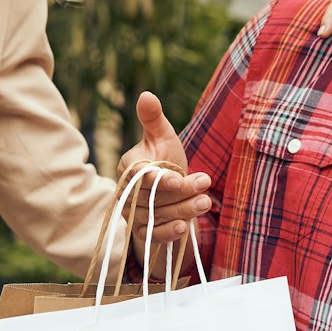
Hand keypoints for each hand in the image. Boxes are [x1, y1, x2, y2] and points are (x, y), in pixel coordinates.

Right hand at [117, 92, 210, 253]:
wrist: (172, 189)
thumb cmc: (166, 157)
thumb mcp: (163, 136)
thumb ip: (153, 118)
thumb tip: (146, 94)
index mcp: (128, 166)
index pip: (138, 175)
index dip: (158, 179)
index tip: (178, 179)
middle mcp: (126, 192)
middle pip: (152, 197)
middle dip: (181, 192)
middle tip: (205, 185)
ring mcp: (134, 214)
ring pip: (157, 216)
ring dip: (182, 210)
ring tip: (205, 202)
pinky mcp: (143, 232)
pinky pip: (153, 235)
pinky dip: (168, 233)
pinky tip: (185, 227)